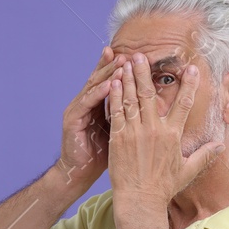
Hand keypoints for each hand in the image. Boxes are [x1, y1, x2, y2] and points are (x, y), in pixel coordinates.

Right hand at [57, 46, 122, 189]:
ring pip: (94, 87)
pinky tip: (109, 85)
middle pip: (100, 79)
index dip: (120, 69)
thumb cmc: (102, 156)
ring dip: (107, 74)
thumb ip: (130, 117)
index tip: (135, 58)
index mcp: (97, 106)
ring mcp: (77, 110)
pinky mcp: (72, 120)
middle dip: (113, 66)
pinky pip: (86, 103)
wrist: (80, 175)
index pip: (110, 82)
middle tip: (128, 54)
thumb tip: (156, 108)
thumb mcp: (120, 132)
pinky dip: (98, 93)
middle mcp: (86, 104)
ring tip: (121, 63)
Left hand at [106, 54, 224, 217]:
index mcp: (172, 136)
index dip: (189, 85)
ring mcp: (135, 133)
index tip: (192, 68)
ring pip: (132, 99)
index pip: (184, 104)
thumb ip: (204, 155)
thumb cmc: (163, 188)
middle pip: (151, 94)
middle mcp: (154, 130)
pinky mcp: (119, 138)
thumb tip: (220, 145)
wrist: (139, 201)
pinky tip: (114, 81)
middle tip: (142, 54)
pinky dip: (116, 95)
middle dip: (146, 72)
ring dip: (129, 78)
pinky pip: (117, 112)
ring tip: (126, 61)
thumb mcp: (187, 171)